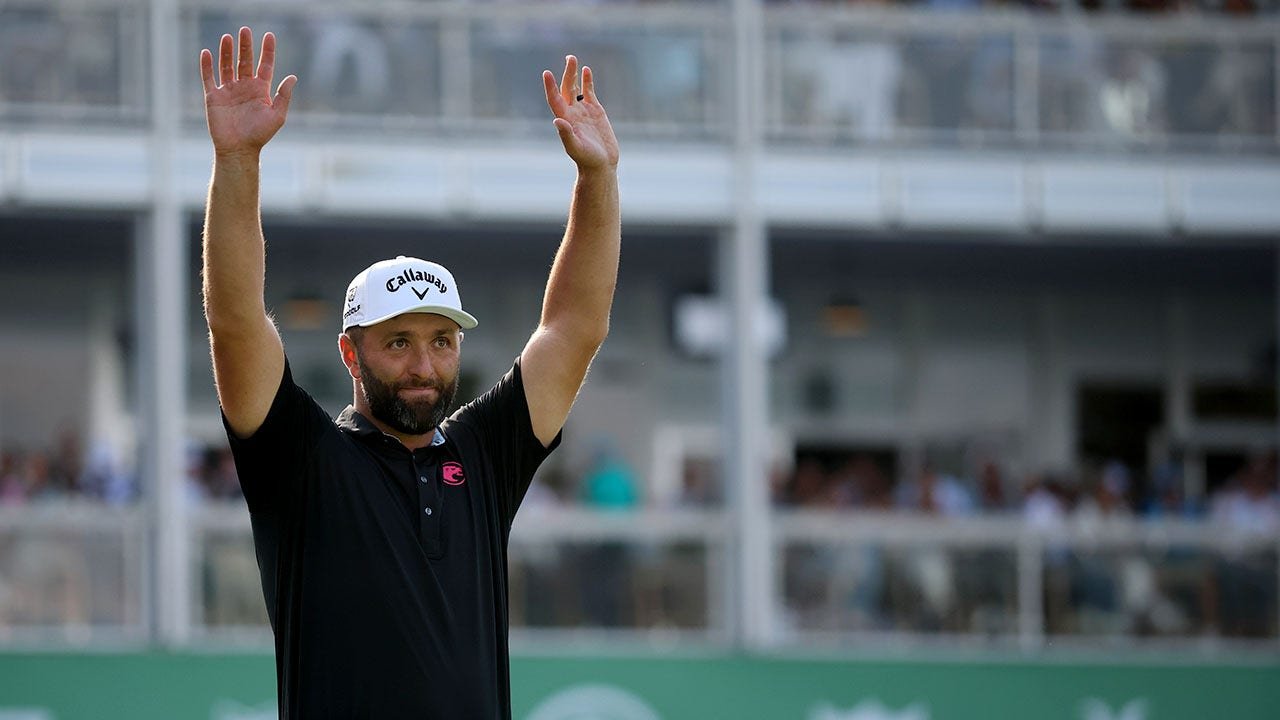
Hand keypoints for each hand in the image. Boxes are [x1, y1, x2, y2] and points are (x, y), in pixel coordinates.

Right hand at [200, 27, 296, 157]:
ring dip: (227, 51)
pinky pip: (209, 77)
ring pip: (227, 65)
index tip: (269, 35)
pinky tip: (207, 52)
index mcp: (260, 90)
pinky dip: (207, 65)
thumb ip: (283, 95)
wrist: (239, 149)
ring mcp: (228, 91)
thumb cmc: (260, 135)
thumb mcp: (277, 115)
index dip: (267, 50)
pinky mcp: (214, 96)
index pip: (265, 65)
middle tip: (244, 30)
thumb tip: (293, 76)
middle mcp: (245, 87)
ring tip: (228, 37)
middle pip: (244, 61)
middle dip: (245, 46)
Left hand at [543, 56, 618, 170]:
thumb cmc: (587, 159)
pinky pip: (589, 92)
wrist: (601, 165)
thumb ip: (566, 134)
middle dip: (567, 73)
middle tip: (569, 57)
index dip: (550, 86)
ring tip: (572, 59)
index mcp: (565, 119)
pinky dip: (587, 81)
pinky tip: (586, 70)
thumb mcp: (576, 147)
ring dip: (574, 74)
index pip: (555, 99)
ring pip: (575, 88)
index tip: (546, 73)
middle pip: (566, 88)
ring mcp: (583, 111)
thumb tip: (557, 121)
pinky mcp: (595, 111)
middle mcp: (571, 112)